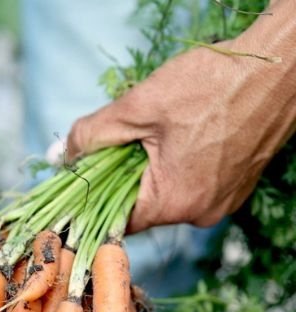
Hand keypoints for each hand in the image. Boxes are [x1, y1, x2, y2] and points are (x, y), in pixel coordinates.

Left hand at [65, 6, 295, 233]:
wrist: (279, 67)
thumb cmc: (212, 85)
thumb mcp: (138, 107)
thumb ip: (93, 135)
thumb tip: (63, 155)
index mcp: (174, 202)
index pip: (113, 220)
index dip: (89, 200)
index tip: (75, 181)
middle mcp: (200, 212)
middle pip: (139, 206)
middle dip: (118, 177)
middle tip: (113, 142)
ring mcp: (222, 200)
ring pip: (165, 192)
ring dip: (146, 168)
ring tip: (150, 131)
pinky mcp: (235, 184)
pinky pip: (190, 183)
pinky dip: (174, 164)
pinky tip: (177, 134)